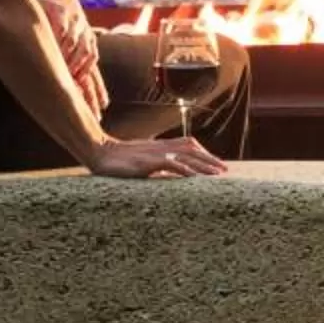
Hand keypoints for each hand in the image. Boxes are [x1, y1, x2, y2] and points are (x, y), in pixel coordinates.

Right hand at [86, 136, 227, 178]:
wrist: (99, 153)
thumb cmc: (118, 160)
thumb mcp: (141, 161)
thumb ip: (155, 165)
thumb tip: (168, 173)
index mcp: (160, 146)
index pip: (188, 144)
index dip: (203, 152)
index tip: (215, 164)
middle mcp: (161, 147)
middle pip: (192, 149)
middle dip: (209, 159)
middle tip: (224, 170)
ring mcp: (155, 153)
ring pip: (186, 155)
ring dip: (203, 164)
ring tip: (217, 174)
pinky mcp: (148, 162)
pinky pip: (171, 164)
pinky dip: (185, 170)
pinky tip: (195, 178)